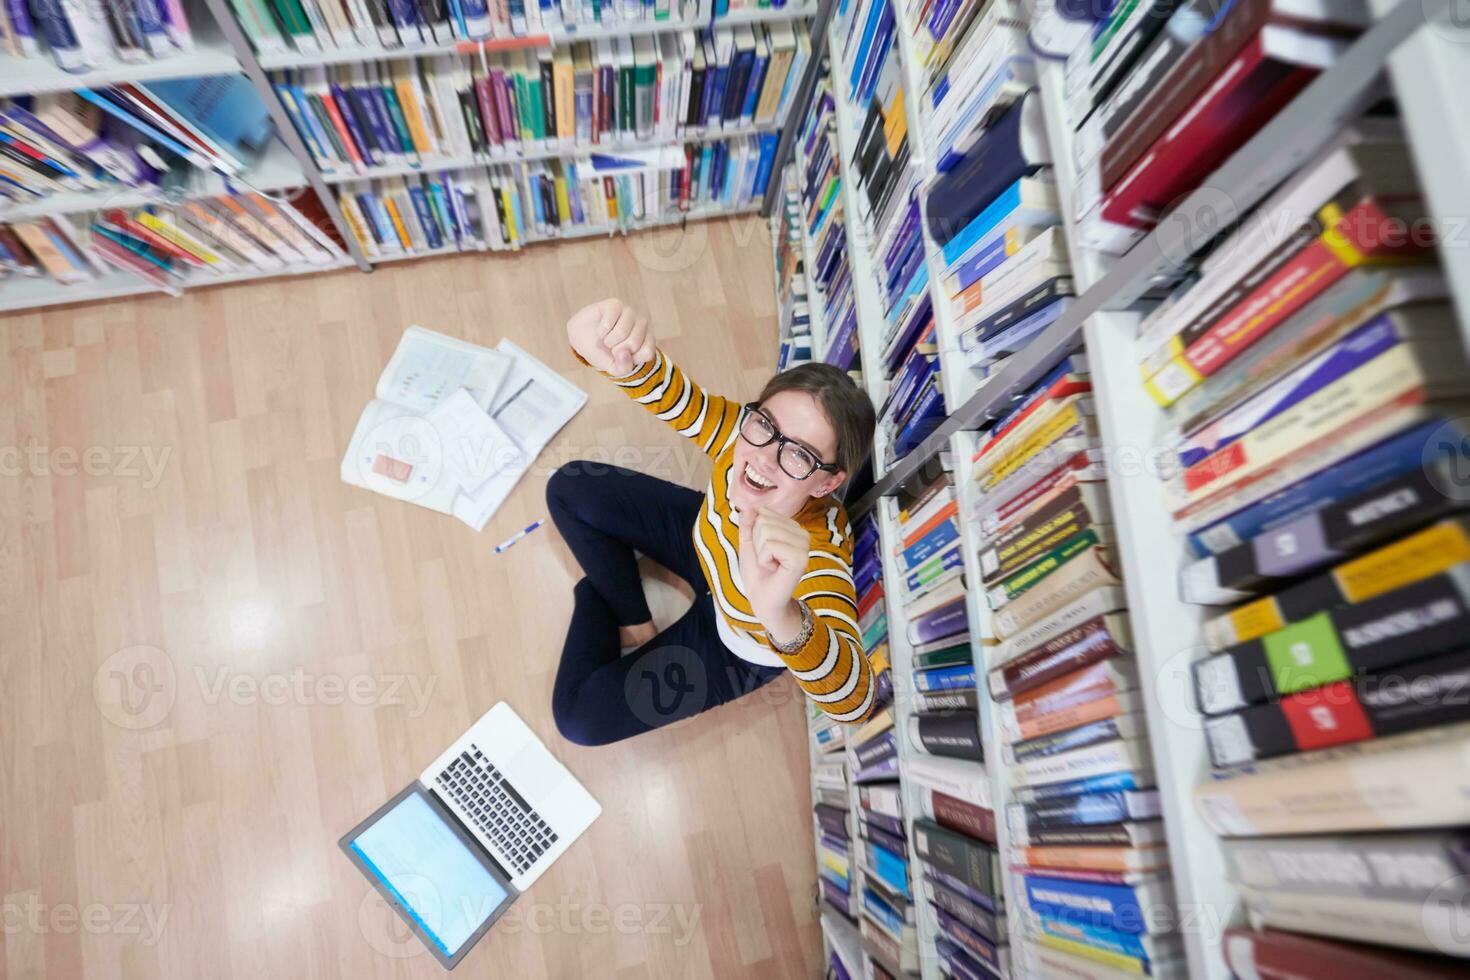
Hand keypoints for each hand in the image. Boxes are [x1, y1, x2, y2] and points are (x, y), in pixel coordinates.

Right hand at [565, 298, 654, 376]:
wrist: (581, 338)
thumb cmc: (602, 352)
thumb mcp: (613, 368)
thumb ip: (623, 368)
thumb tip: (624, 353)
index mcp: (646, 340)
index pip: (648, 352)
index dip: (630, 359)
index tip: (621, 357)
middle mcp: (641, 325)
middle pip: (634, 343)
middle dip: (616, 350)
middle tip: (611, 347)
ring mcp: (629, 313)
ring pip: (622, 332)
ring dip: (608, 340)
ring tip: (605, 339)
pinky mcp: (615, 304)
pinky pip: (609, 322)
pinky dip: (601, 331)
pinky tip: (600, 329)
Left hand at [738, 507, 810, 641]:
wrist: (762, 599)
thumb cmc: (757, 572)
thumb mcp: (748, 543)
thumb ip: (747, 524)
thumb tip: (750, 507)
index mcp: (792, 527)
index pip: (764, 512)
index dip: (754, 534)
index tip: (763, 551)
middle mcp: (801, 532)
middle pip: (764, 520)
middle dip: (757, 543)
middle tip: (766, 560)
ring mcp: (803, 544)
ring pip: (766, 531)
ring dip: (761, 552)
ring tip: (770, 564)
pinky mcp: (800, 557)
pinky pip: (771, 545)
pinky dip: (765, 559)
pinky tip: (774, 569)